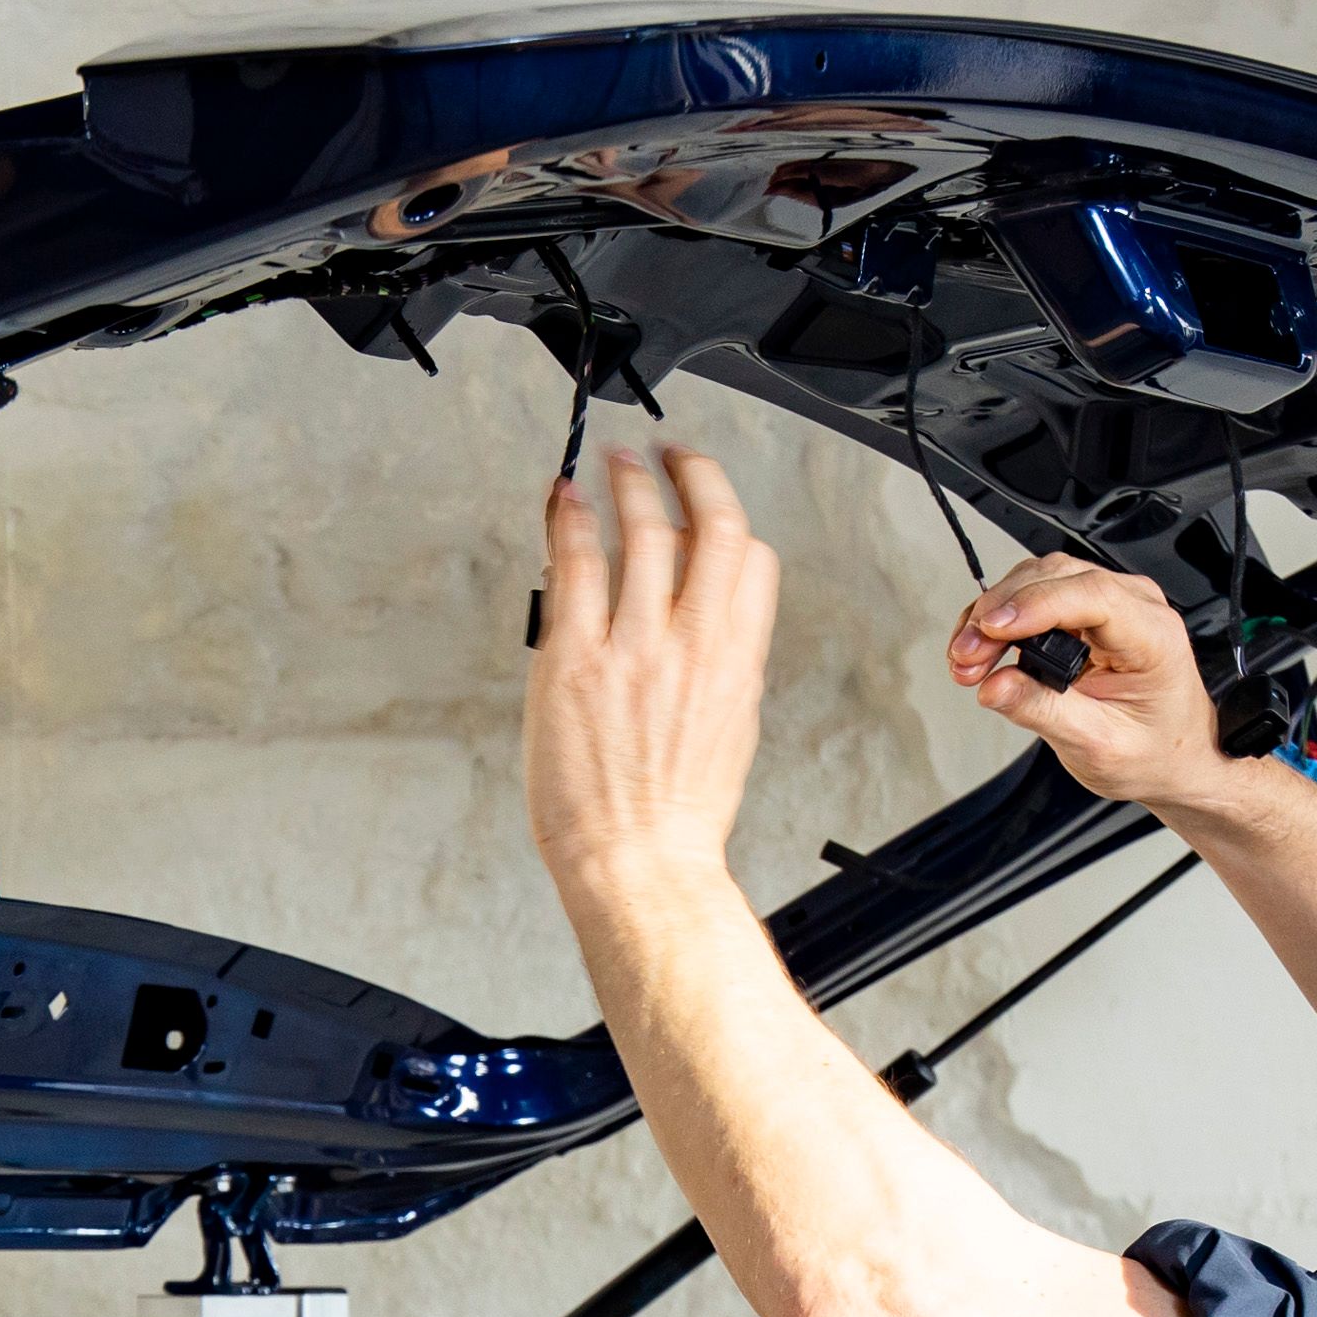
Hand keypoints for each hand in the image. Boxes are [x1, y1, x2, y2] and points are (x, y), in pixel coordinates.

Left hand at [525, 445, 781, 895]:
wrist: (637, 864)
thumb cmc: (675, 816)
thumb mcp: (727, 731)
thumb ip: (719, 668)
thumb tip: (704, 624)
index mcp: (737, 663)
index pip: (753, 560)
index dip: (726, 517)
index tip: (704, 499)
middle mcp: (694, 646)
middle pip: (711, 526)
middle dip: (689, 473)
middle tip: (664, 452)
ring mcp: (635, 649)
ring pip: (641, 533)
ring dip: (626, 482)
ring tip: (612, 462)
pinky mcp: (576, 660)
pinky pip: (576, 567)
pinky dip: (569, 521)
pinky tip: (563, 501)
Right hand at [947, 556, 1233, 810]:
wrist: (1172, 758)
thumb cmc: (1153, 751)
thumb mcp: (1097, 745)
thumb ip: (1043, 711)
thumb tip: (993, 686)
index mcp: (1153, 635)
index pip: (1092, 595)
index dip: (1035, 605)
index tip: (991, 628)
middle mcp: (1136, 606)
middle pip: (1055, 578)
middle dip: (1000, 613)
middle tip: (965, 658)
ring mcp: (1111, 602)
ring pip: (1038, 579)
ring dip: (993, 613)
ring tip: (967, 660)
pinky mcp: (1086, 610)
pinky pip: (1036, 594)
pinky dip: (1002, 618)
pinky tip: (981, 648)